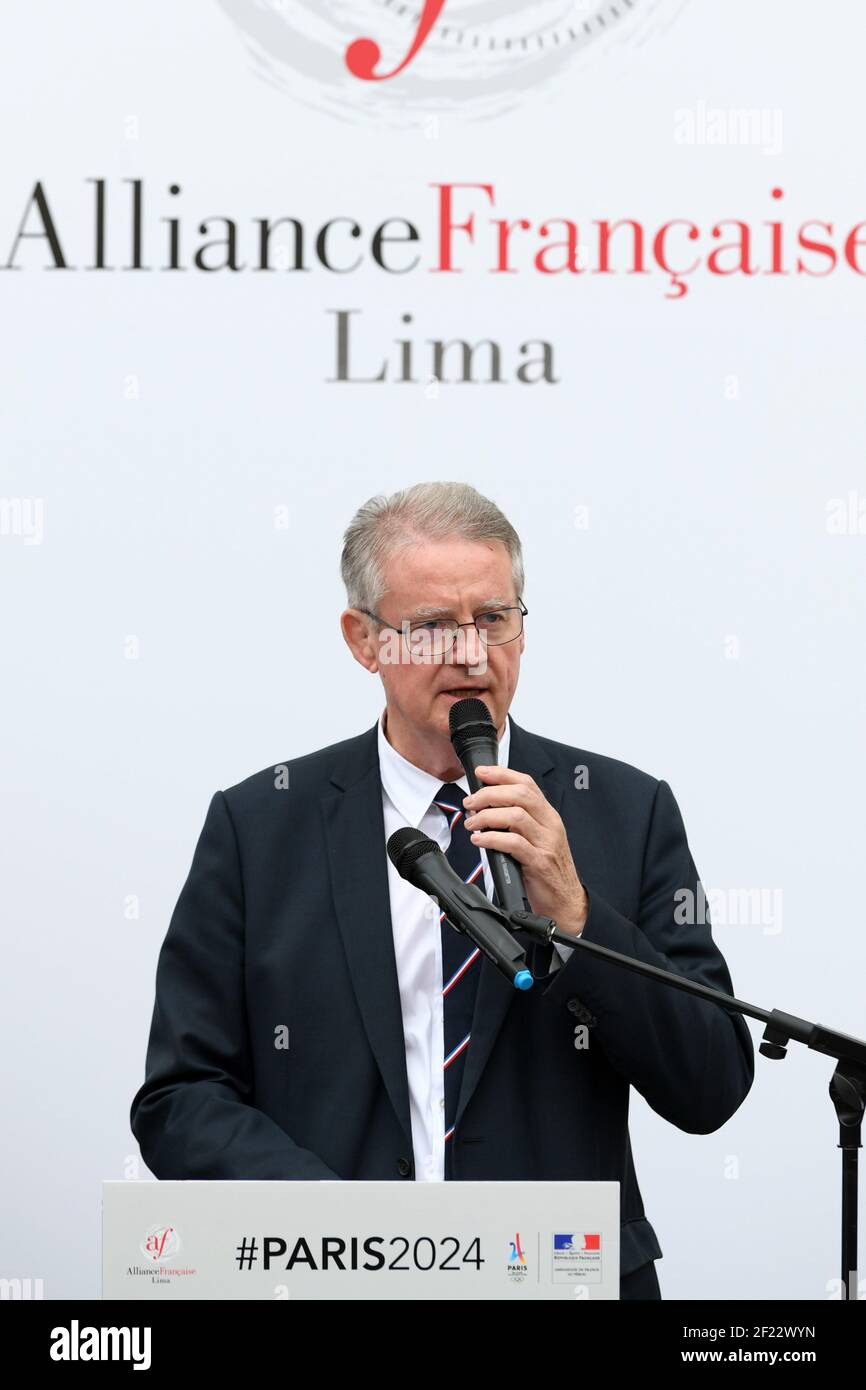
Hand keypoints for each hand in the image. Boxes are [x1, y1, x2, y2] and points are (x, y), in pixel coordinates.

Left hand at [462, 766, 587, 937]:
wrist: (566, 902)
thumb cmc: (548, 870)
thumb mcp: (538, 839)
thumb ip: (519, 822)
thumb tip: (486, 807)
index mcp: (548, 816)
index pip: (527, 784)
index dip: (502, 774)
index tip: (481, 773)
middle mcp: (550, 825)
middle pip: (520, 795)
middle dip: (490, 794)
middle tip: (470, 802)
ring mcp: (546, 843)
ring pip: (516, 816)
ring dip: (487, 816)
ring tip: (472, 824)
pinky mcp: (539, 862)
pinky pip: (513, 843)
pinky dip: (492, 839)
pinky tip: (480, 840)